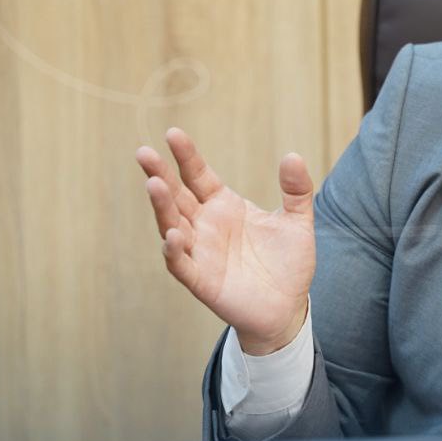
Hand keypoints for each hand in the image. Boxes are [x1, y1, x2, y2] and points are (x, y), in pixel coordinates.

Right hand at [136, 127, 314, 353]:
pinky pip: (182, 265)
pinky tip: (173, 236)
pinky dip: (175, 251)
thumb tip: (293, 156)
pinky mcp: (202, 281)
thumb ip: (296, 191)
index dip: (186, 156)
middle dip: (160, 175)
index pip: (198, 175)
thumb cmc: (288, 263)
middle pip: (177, 196)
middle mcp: (206, 225)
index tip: (173, 133)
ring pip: (173, 225)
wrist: (288, 307)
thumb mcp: (298, 223)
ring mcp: (201, 252)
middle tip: (143, 153)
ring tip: (154, 184)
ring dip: (162, 207)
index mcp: (224, 206)